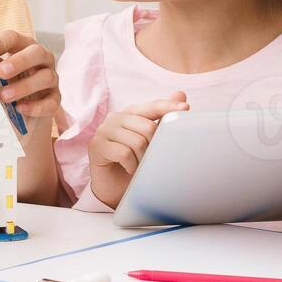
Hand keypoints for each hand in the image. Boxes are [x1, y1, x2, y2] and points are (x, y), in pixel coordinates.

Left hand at [0, 31, 59, 120]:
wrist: (27, 107)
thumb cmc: (12, 83)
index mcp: (25, 48)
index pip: (15, 38)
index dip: (2, 42)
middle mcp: (42, 60)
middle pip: (37, 53)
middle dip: (19, 61)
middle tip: (2, 71)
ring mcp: (51, 79)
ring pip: (45, 77)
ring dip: (24, 86)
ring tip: (5, 95)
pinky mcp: (54, 99)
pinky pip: (50, 102)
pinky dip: (35, 106)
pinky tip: (20, 108)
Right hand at [87, 92, 187, 207]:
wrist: (113, 188)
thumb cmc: (134, 163)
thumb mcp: (151, 141)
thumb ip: (162, 119)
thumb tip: (181, 94)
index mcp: (130, 113)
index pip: (152, 107)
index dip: (168, 107)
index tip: (185, 108)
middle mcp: (115, 117)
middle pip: (147, 128)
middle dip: (153, 147)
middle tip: (150, 159)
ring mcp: (104, 130)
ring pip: (137, 142)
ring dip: (142, 160)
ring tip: (139, 166)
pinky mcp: (96, 146)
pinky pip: (124, 154)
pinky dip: (131, 166)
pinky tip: (129, 169)